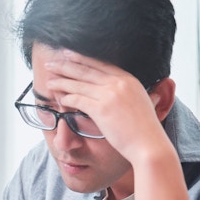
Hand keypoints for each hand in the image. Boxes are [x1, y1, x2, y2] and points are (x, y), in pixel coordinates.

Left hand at [44, 50, 172, 163]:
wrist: (149, 145)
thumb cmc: (144, 129)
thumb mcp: (139, 101)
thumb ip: (127, 92)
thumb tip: (118, 91)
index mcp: (128, 79)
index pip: (100, 63)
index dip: (81, 58)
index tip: (68, 55)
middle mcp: (119, 83)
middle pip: (86, 70)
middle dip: (66, 65)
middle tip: (51, 62)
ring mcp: (110, 95)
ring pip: (79, 84)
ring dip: (61, 81)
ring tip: (49, 80)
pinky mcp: (102, 109)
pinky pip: (78, 100)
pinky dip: (66, 98)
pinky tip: (58, 98)